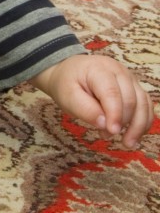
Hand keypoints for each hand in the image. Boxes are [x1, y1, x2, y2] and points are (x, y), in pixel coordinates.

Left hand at [30, 52, 155, 147]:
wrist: (69, 72)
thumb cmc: (67, 84)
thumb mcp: (67, 96)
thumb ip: (84, 109)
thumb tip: (105, 124)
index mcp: (99, 69)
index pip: (112, 92)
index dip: (115, 113)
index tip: (112, 132)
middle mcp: (119, 71)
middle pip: (131, 98)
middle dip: (124, 122)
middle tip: (107, 136)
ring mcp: (129, 78)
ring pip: (143, 102)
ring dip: (138, 125)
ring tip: (127, 143)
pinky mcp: (135, 87)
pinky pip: (146, 105)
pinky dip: (143, 122)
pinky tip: (134, 135)